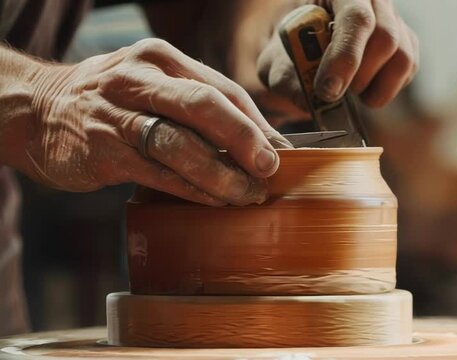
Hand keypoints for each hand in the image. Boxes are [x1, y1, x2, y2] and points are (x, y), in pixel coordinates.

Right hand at [15, 39, 290, 205]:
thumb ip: (197, 106)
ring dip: (222, 174)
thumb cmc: (111, 102)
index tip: (282, 152)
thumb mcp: (152, 85)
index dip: (257, 124)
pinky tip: (214, 201)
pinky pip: (157, 173)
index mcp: (162, 60)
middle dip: (245, 140)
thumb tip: (257, 140)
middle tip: (270, 170)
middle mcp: (140, 79)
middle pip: (205, 107)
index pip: (223, 89)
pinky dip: (192, 189)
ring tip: (248, 195)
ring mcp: (118, 114)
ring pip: (181, 144)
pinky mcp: (103, 149)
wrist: (35, 109)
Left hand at [257, 0, 418, 111]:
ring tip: (350, 92)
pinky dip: (385, 89)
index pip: (355, 17)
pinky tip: (363, 89)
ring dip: (375, 86)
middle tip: (335, 93)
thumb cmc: (291, 53)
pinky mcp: (406, 40)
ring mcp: (393, 18)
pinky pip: (408, 69)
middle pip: (386, 37)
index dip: (345, 57)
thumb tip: (310, 103)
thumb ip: (287, 82)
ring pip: (403, 57)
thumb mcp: (277, 65)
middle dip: (359, 76)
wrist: (303, 52)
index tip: (328, 90)